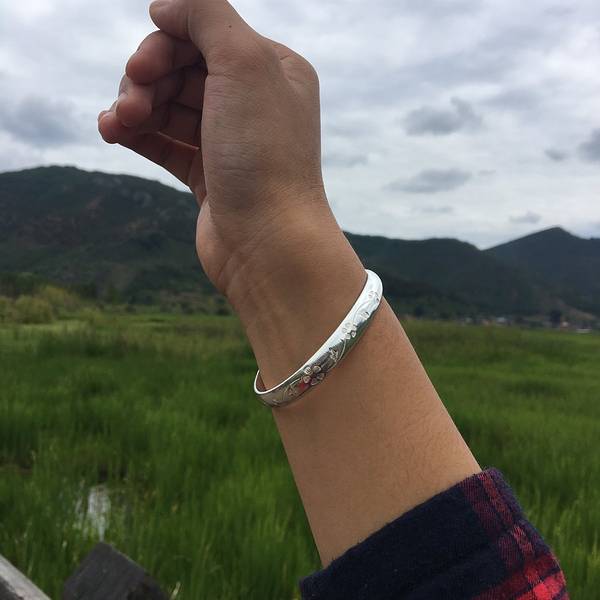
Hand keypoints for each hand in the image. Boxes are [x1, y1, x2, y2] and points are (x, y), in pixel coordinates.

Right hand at [99, 0, 363, 339]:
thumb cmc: (264, 155)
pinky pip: (166, 142)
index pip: (207, 36)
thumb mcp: (245, 62)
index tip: (140, 67)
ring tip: (117, 122)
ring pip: (170, 106)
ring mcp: (231, 141)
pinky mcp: (209, 176)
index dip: (167, 43)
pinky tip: (112, 132)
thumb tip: (166, 5)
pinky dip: (138, 133)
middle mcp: (255, 102)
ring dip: (136, 106)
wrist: (268, 243)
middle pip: (184, 69)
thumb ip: (206, 15)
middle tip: (132, 98)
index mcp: (274, 69)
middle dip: (148, 78)